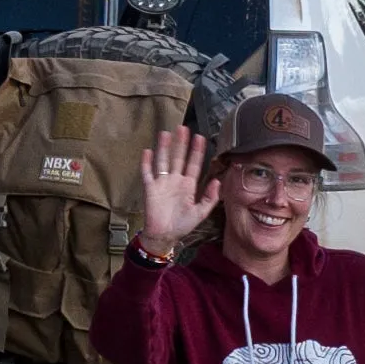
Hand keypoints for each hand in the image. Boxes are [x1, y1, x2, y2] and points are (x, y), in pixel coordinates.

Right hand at [136, 123, 220, 256]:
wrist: (164, 235)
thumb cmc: (182, 224)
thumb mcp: (200, 213)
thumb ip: (209, 198)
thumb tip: (217, 181)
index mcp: (188, 185)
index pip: (194, 164)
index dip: (197, 151)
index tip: (200, 137)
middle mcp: (175, 180)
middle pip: (178, 158)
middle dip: (181, 143)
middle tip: (183, 128)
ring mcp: (162, 183)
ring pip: (163, 161)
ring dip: (164, 148)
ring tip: (166, 134)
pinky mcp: (150, 188)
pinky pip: (147, 173)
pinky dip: (147, 163)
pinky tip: (148, 152)